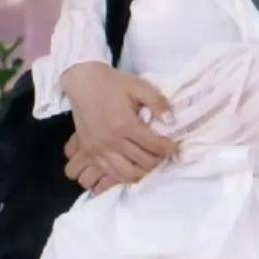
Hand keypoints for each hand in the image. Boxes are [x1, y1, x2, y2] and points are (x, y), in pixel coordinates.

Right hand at [61, 62, 177, 188]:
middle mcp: (113, 141)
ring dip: (143, 172)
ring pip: (127, 174)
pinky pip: (110, 173)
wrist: (82, 82)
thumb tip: (171, 121)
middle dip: (159, 160)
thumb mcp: (138, 86)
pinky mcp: (90, 152)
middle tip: (165, 154)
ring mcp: (100, 149)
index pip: (155, 145)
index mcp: (126, 124)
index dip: (169, 148)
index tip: (175, 147)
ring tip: (151, 163)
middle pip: (143, 162)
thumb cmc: (112, 83)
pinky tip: (133, 168)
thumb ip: (157, 102)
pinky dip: (125, 175)